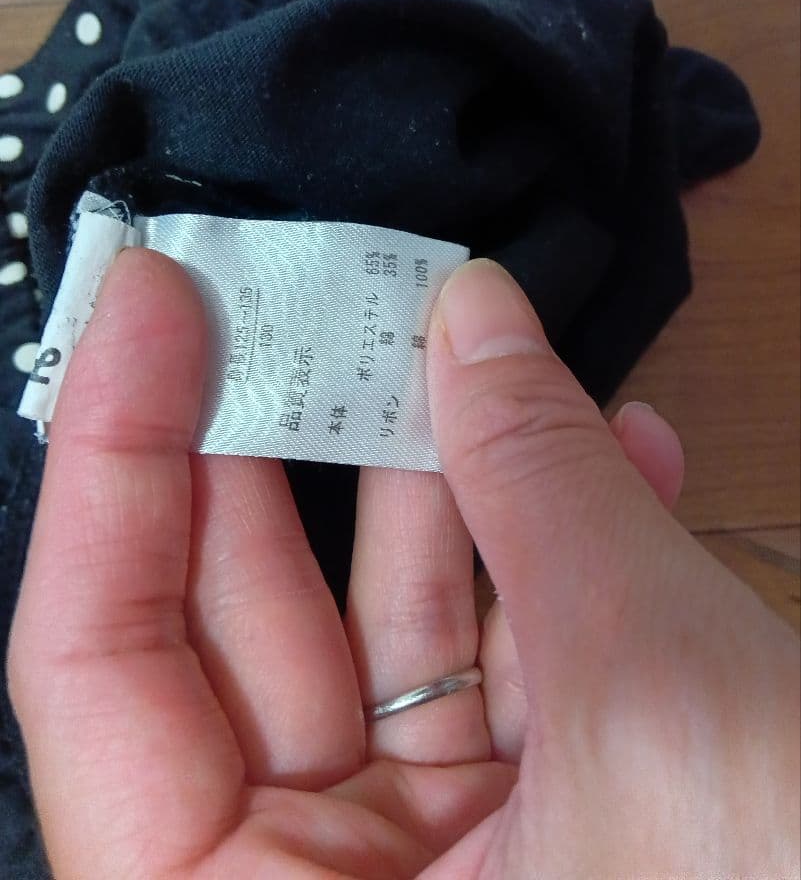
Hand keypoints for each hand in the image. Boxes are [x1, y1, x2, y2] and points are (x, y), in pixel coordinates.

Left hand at [8, 252, 798, 877]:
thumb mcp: (650, 697)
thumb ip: (542, 492)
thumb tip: (476, 321)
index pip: (98, 669)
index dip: (115, 458)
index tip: (158, 298)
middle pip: (244, 633)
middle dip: (281, 444)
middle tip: (298, 300)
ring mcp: (428, 879)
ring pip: (385, 634)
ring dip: (441, 482)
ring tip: (465, 350)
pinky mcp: (528, 841)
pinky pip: (499, 669)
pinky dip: (546, 559)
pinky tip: (609, 457)